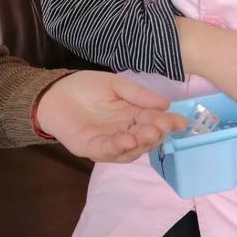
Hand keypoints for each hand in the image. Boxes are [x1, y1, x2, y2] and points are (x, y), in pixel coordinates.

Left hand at [35, 71, 185, 162]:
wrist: (55, 91)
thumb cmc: (86, 87)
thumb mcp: (117, 85)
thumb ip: (139, 94)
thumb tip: (166, 104)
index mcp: (132, 116)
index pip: (154, 122)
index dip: (168, 123)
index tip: (180, 122)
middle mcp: (124, 132)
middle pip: (146, 139)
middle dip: (156, 134)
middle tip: (161, 126)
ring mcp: (109, 142)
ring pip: (130, 150)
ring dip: (140, 144)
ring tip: (147, 133)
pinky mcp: (92, 148)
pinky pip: (108, 151)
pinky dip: (118, 147)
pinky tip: (127, 140)